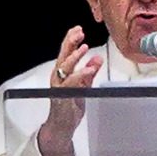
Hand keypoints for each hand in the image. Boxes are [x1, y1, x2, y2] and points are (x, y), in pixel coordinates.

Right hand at [40, 26, 102, 155]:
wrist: (62, 126)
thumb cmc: (70, 106)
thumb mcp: (83, 86)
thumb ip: (89, 72)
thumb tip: (97, 59)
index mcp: (63, 73)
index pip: (66, 52)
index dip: (71, 40)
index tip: (78, 29)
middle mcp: (59, 77)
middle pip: (63, 56)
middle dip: (70, 42)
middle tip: (79, 32)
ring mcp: (59, 86)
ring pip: (64, 67)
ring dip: (74, 56)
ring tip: (85, 47)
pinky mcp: (62, 96)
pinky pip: (71, 83)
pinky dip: (80, 75)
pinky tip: (89, 69)